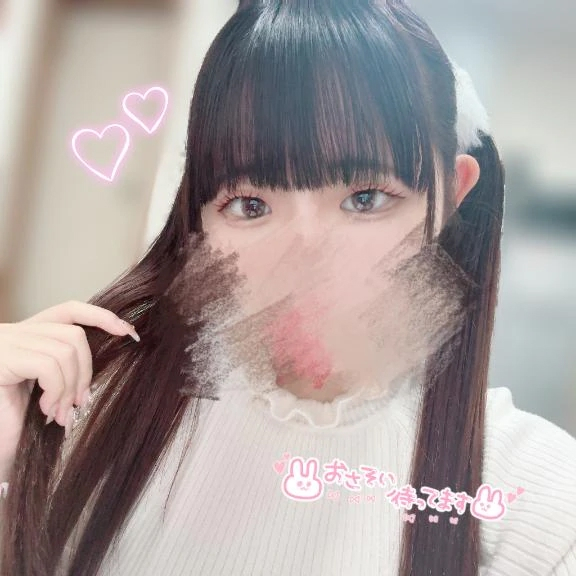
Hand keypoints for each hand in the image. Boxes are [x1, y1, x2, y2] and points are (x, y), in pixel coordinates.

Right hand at [0, 300, 139, 442]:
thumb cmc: (19, 421)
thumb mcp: (50, 386)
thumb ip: (70, 365)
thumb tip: (115, 348)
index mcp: (28, 335)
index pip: (69, 310)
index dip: (100, 316)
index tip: (127, 332)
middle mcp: (14, 332)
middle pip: (73, 333)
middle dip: (86, 370)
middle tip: (80, 401)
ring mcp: (6, 343)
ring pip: (64, 350)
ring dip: (70, 386)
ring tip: (61, 412)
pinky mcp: (2, 359)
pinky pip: (48, 366)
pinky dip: (56, 389)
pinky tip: (46, 408)